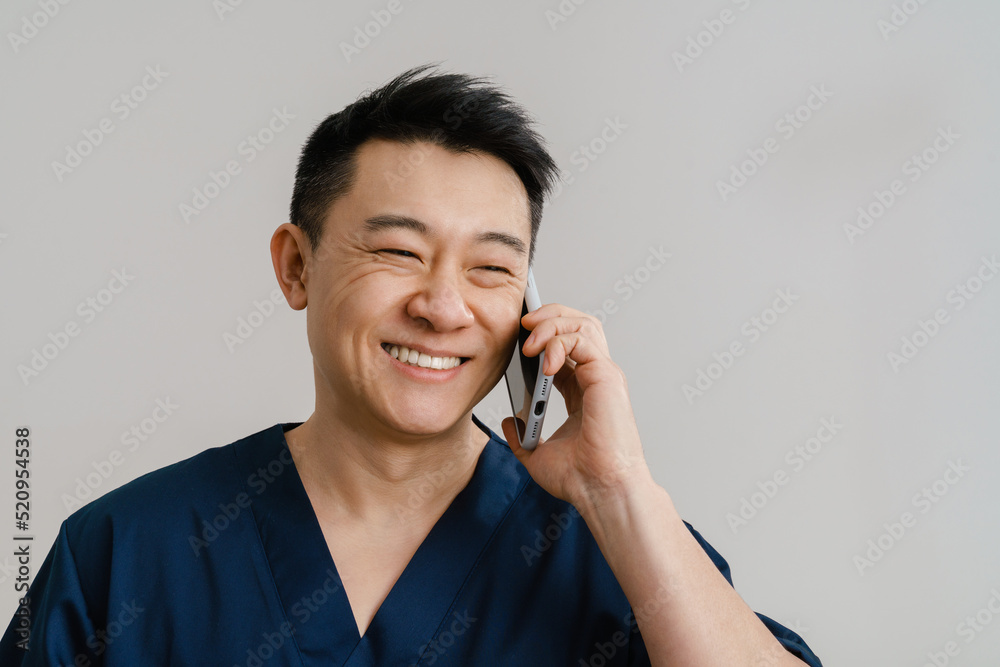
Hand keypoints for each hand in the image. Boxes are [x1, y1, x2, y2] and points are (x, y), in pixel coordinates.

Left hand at [500, 303, 653, 511]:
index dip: (543, 333)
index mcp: (582, 391)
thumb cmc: (581, 479)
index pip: (565, 345)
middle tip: (523, 323)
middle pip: (579, 325)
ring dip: (552, 323)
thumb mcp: (537, 455)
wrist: (599, 492)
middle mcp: (596, 378)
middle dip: (549, 315)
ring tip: (529, 339)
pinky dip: (559, 342)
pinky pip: (582, 341)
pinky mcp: (606, 377)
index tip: (518, 335)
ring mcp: (603, 375)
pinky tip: (543, 361)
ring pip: (583, 325)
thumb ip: (522, 437)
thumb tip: (509, 422)